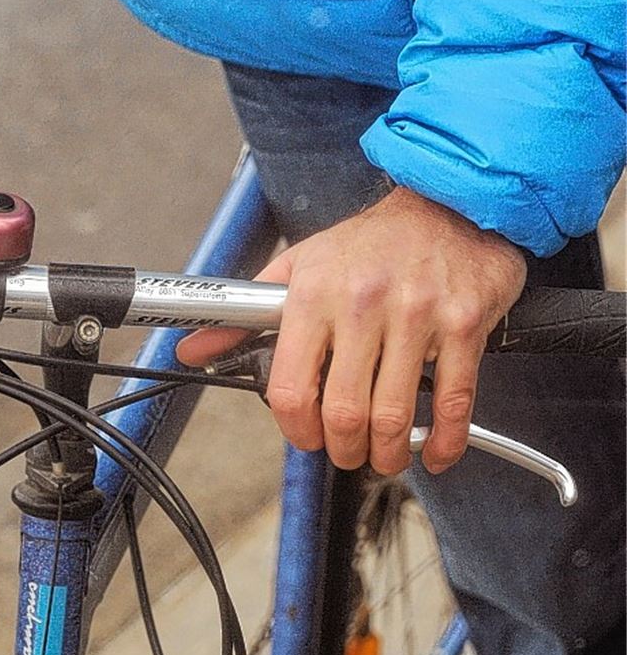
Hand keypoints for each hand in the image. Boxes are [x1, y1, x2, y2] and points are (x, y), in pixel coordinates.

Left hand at [177, 186, 525, 473]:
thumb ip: (243, 316)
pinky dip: (444, 441)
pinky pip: (454, 400)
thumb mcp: (298, 266)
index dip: (296, 430)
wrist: (449, 198)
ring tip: (386, 455)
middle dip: (343, 450)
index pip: (291, 388)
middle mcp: (364, 304)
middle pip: (344, 412)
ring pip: (395, 415)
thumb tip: (192, 349)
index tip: (306, 437)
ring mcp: (418, 314)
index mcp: (315, 294)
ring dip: (388, 453)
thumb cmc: (372, 242)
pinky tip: (436, 452)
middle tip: (348, 453)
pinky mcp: (463, 322)